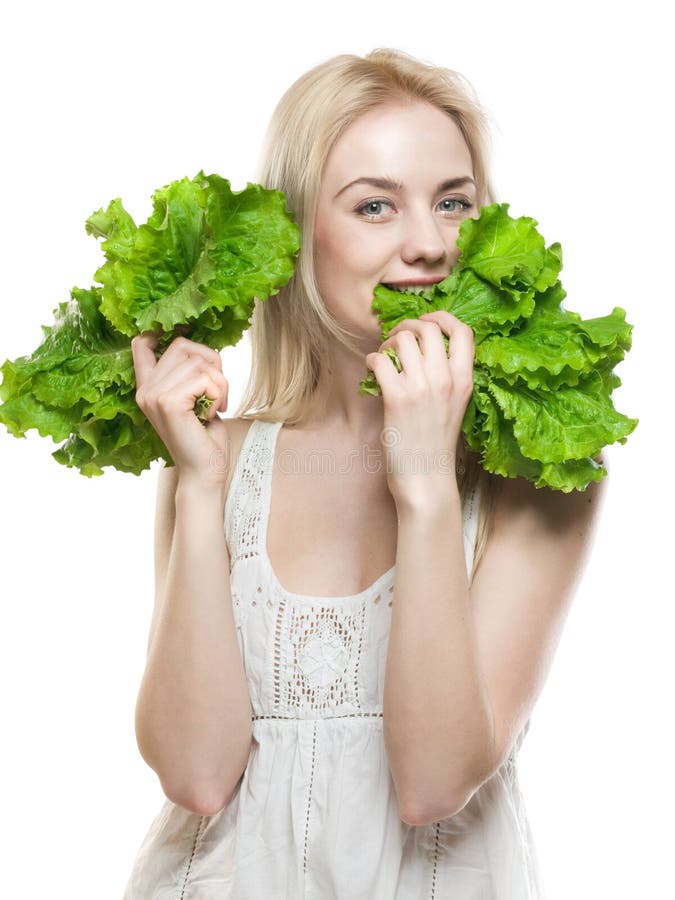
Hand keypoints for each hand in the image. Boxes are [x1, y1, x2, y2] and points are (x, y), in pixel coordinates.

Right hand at [131, 333, 230, 488]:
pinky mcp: (169, 402)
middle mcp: (146, 389)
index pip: (140, 344)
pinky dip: (219, 393)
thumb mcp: (195, 399)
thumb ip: (190, 375)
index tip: (184, 328)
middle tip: (218, 390)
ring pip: (199, 361)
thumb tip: (203, 349)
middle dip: (211, 361)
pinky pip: (206, 378)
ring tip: (216, 406)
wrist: (204, 472)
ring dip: (220, 383)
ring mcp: (154, 395)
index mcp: (149, 387)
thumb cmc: (204, 438)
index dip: (161, 330)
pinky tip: (213, 413)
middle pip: (182, 344)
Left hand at [365, 311, 473, 506]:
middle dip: (407, 327)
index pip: (463, 331)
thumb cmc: (436, 445)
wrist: (426, 479)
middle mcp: (446, 379)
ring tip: (383, 358)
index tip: (427, 321)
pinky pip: (380, 360)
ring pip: (403, 339)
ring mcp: (422, 388)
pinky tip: (372, 372)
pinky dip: (372, 360)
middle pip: (428, 328)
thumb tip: (421, 349)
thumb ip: (447, 377)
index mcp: (464, 380)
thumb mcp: (455, 406)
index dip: (442, 317)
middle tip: (396, 340)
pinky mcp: (397, 399)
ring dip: (387, 343)